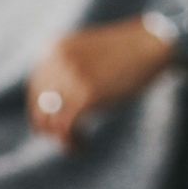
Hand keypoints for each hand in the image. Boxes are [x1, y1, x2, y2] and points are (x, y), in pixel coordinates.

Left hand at [26, 16, 172, 149]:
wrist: (151, 44)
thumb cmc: (125, 51)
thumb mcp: (87, 53)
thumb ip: (67, 71)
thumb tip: (55, 106)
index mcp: (55, 49)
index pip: (36, 88)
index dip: (42, 111)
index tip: (55, 125)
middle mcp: (57, 62)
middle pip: (40, 106)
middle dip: (50, 127)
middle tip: (68, 138)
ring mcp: (71, 78)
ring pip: (51, 120)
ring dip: (61, 138)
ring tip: (78, 143)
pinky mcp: (87, 95)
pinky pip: (67, 127)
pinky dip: (72, 141)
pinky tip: (84, 144)